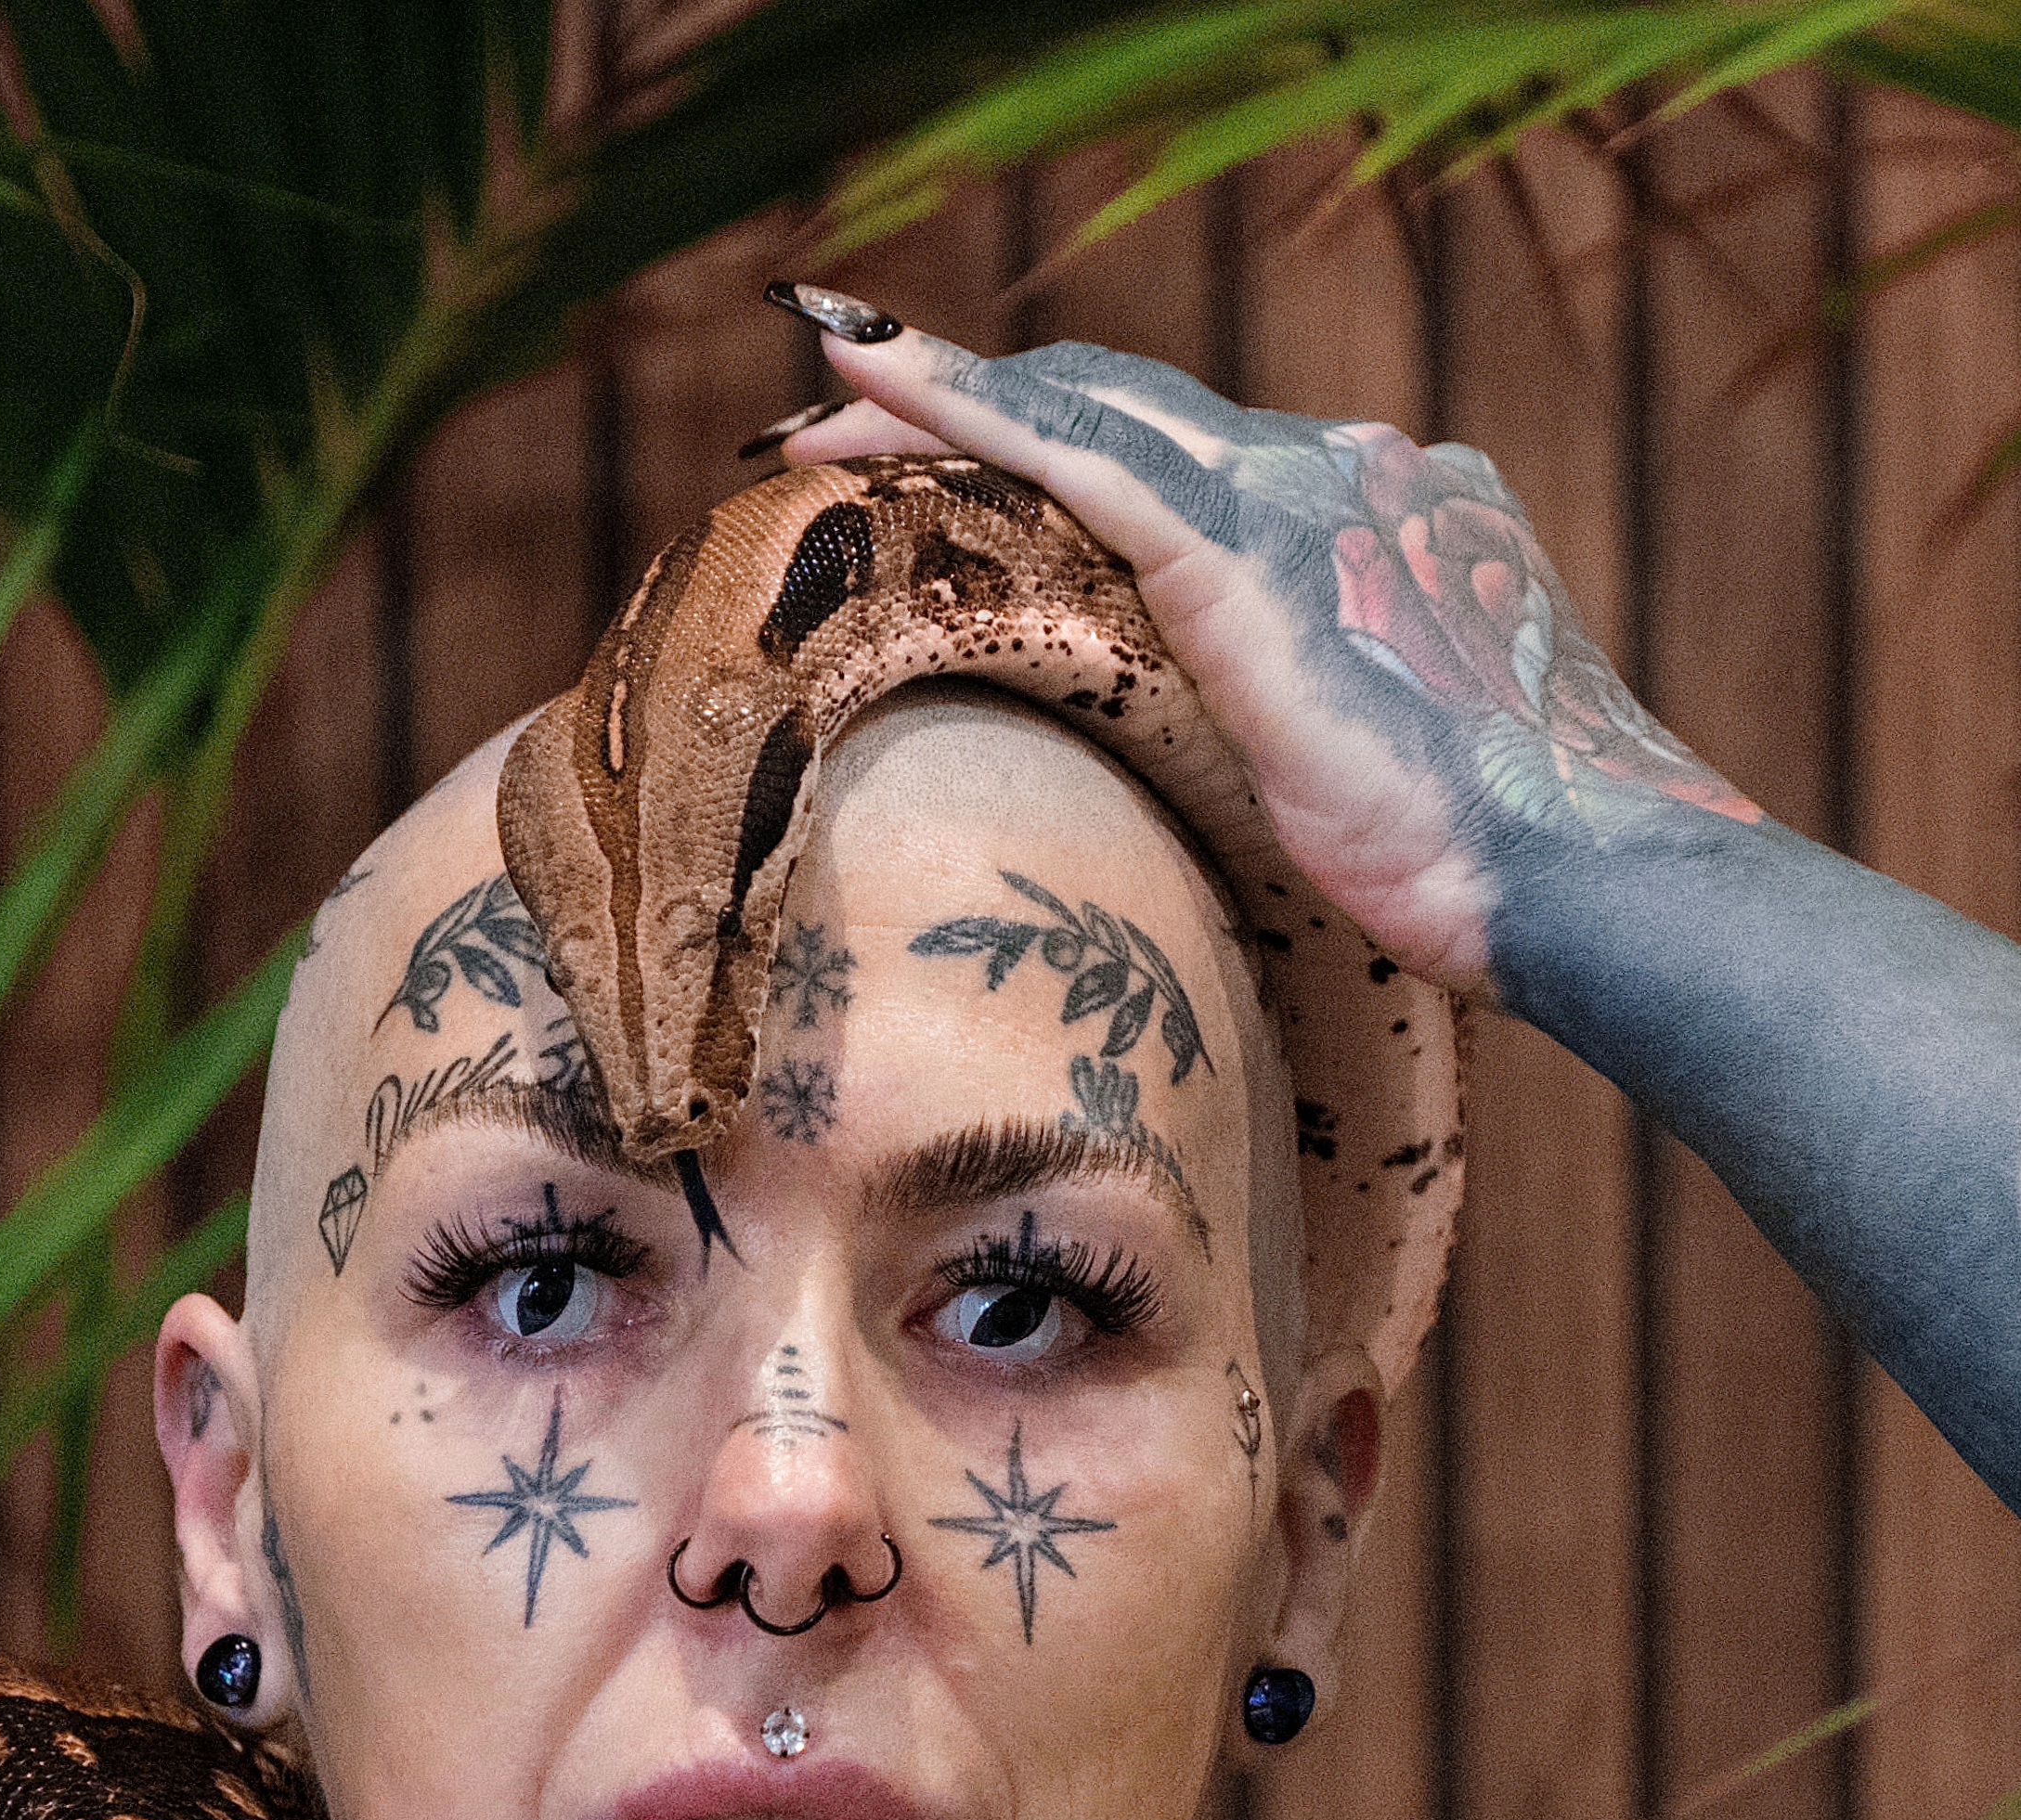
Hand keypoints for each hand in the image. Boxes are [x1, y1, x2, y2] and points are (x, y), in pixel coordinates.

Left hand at [773, 299, 1759, 993]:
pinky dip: (960, 407)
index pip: (1188, 460)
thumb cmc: (1493, 868)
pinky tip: (864, 378)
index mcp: (1380, 510)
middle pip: (1122, 412)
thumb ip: (1313, 725)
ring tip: (812, 416)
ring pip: (1081, 413)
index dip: (1065, 450)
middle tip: (840, 425)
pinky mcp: (1242, 555)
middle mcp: (1339, 469)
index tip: (970, 481)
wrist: (1574, 875)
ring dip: (935, 405)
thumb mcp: (1386, 767)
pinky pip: (1072, 454)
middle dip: (977, 410)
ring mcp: (1298, 496)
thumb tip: (1257, 788)